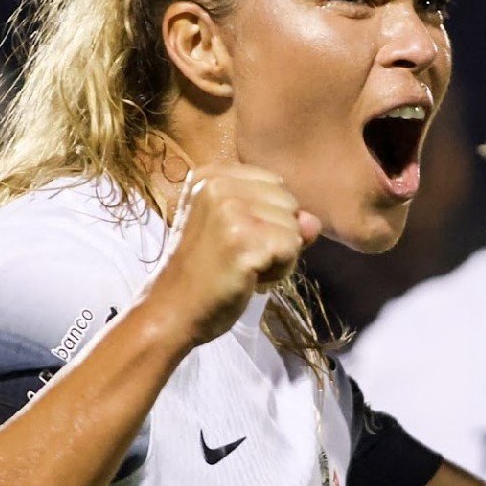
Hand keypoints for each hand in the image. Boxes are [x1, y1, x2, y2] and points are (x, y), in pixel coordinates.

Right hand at [142, 163, 320, 346]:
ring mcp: (231, 211)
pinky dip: (280, 270)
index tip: (233, 238)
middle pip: (288, 201)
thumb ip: (279, 218)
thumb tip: (313, 221)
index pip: (275, 184)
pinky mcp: (245, 239)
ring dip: (278, 255)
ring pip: (294, 226)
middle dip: (275, 234)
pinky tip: (249, 278)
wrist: (172, 310)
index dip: (267, 217)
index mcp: (212, 175)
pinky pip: (292, 248)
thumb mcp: (237, 231)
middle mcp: (219, 185)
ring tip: (242, 267)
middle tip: (237, 255)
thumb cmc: (204, 272)